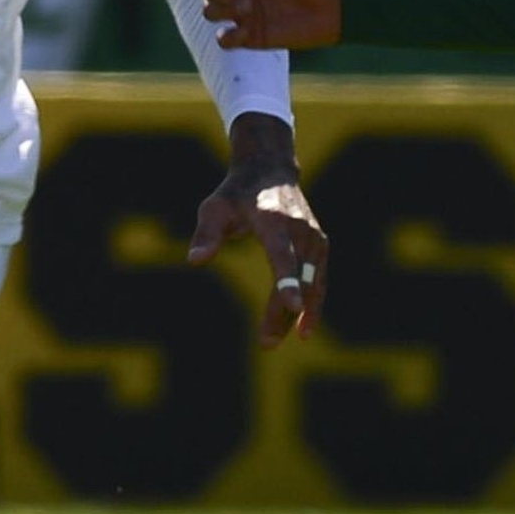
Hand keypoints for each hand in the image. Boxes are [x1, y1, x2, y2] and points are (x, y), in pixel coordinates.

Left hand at [188, 113, 327, 349]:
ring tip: (272, 340)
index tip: (292, 307)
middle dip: (282, 311)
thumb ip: (206, 234)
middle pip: (296, 277)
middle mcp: (299, 228)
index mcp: (273, 220)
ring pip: (310, 283)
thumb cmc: (236, 193)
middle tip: (266, 343)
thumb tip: (195, 260)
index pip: (282, 256)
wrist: (269, 170)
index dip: (287, 283)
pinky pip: (318, 280)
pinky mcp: (320, 244)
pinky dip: (312, 303)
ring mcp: (313, 237)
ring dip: (295, 314)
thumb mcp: (214, 207)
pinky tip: (301, 329)